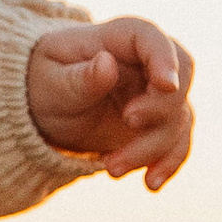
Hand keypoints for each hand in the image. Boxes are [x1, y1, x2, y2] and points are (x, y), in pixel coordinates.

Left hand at [26, 13, 195, 189]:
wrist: (43, 109)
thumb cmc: (44, 83)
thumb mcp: (52, 81)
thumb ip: (81, 77)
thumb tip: (107, 64)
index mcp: (117, 39)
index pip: (151, 38)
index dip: (165, 58)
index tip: (164, 85)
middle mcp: (144, 64)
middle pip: (178, 79)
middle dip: (161, 108)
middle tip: (128, 122)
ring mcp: (154, 95)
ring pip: (177, 118)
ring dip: (152, 147)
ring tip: (111, 168)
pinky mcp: (157, 125)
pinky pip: (176, 142)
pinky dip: (168, 162)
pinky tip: (150, 183)